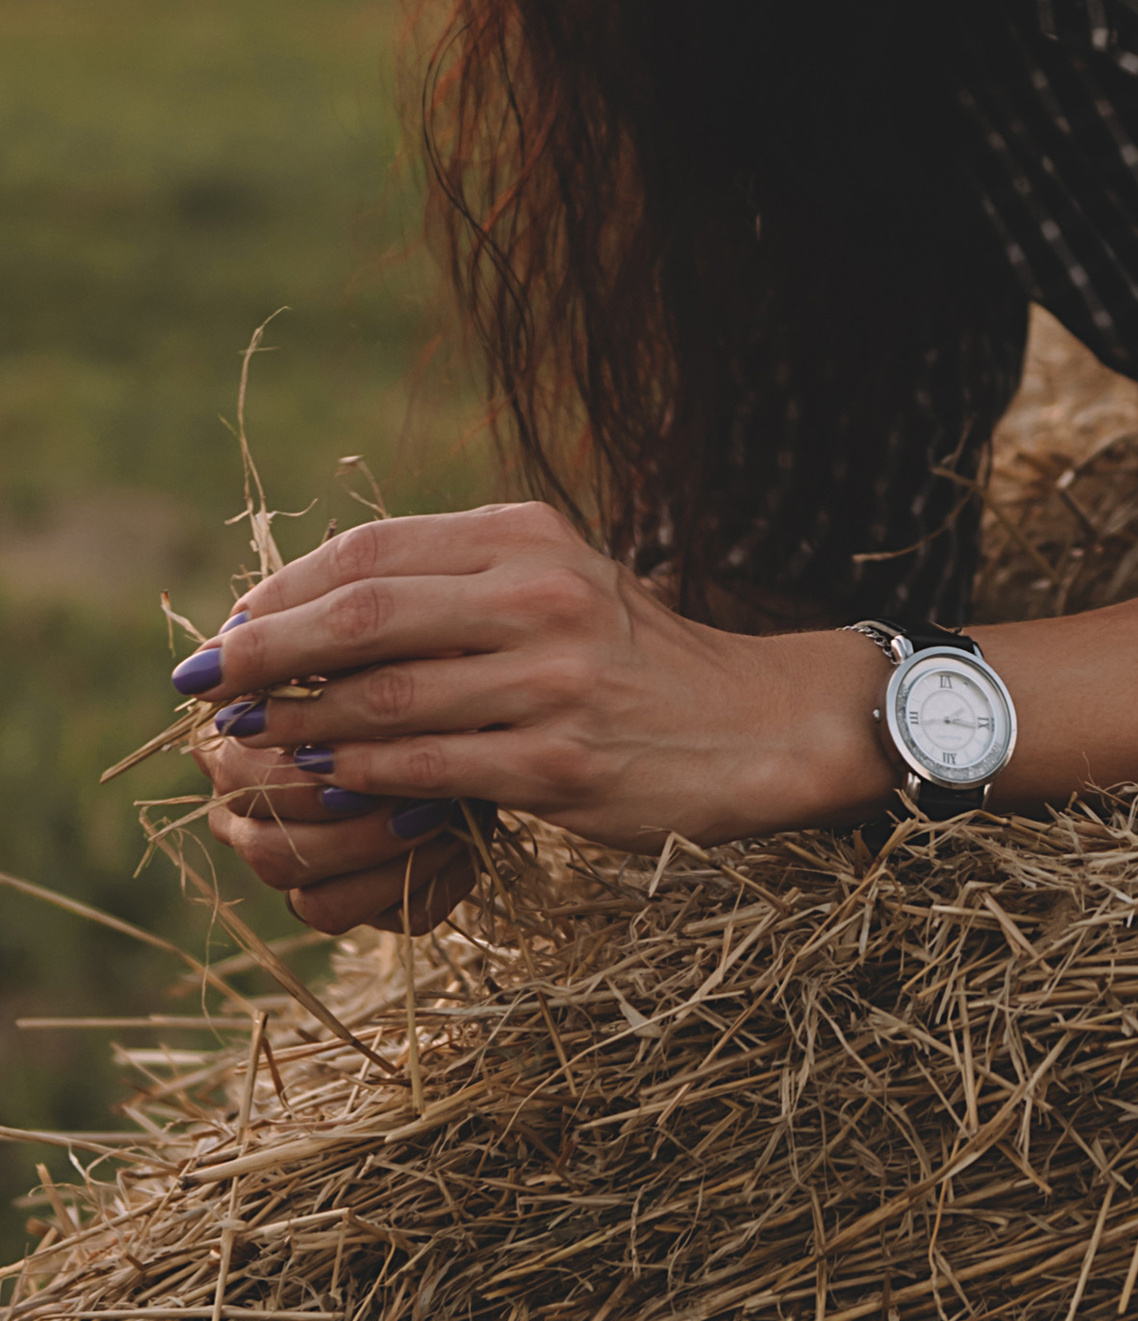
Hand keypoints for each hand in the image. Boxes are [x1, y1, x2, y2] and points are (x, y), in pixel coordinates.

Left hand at [193, 502, 891, 925]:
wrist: (756, 724)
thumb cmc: (635, 659)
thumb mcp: (557, 585)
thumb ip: (456, 587)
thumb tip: (312, 604)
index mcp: (528, 538)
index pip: (373, 550)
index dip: (282, 589)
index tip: (227, 626)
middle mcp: (540, 594)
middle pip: (363, 612)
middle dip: (262, 649)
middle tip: (198, 681)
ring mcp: (551, 679)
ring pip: (383, 697)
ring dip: (296, 723)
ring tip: (244, 741)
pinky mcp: (559, 760)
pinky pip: (427, 768)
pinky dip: (358, 776)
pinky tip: (319, 783)